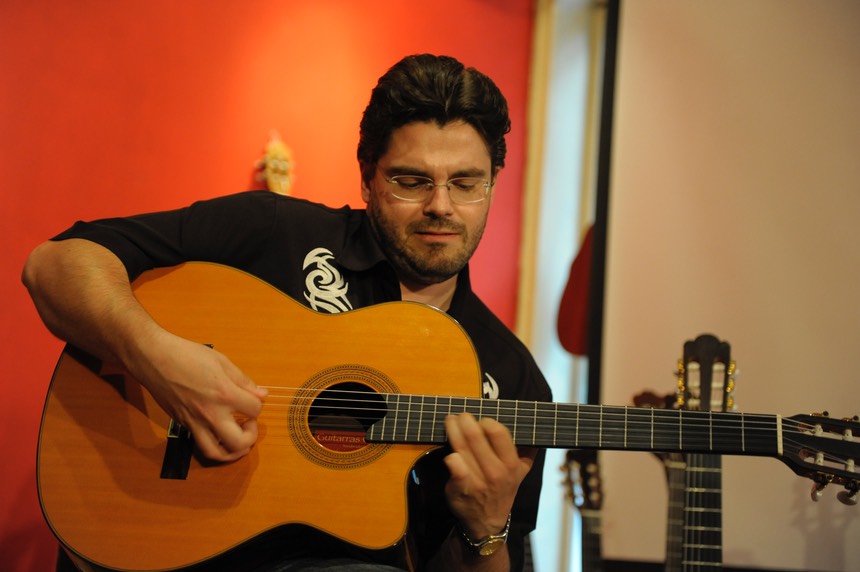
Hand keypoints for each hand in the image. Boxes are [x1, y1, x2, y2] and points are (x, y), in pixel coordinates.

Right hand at [131, 330, 267, 461]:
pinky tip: (219, 433)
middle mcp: (210, 413)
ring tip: (237, 439)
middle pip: (239, 442)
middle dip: (251, 437)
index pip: (255, 410)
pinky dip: (214, 445)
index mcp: (224, 394)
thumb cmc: (186, 354)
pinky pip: (200, 444)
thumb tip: (262, 394)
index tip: (253, 398)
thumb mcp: (221, 362)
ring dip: (232, 452)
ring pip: (216, 453)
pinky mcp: (182, 424)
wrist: (153, 358)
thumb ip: (243, 381)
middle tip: (249, 423)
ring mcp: (194, 422)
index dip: (259, 405)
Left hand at [443, 413, 534, 538]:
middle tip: (460, 415)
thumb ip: (529, 450)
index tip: (480, 420)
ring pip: (462, 447)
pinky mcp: (461, 488)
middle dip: (465, 420)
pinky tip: (449, 451)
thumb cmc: (503, 489)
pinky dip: (450, 456)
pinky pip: (454, 466)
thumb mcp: (522, 471)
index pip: (498, 432)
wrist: (488, 521)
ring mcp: (478, 480)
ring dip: (453, 430)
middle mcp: (496, 472)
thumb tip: (537, 427)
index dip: (486, 422)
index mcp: (511, 464)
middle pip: (476, 436)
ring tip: (450, 421)